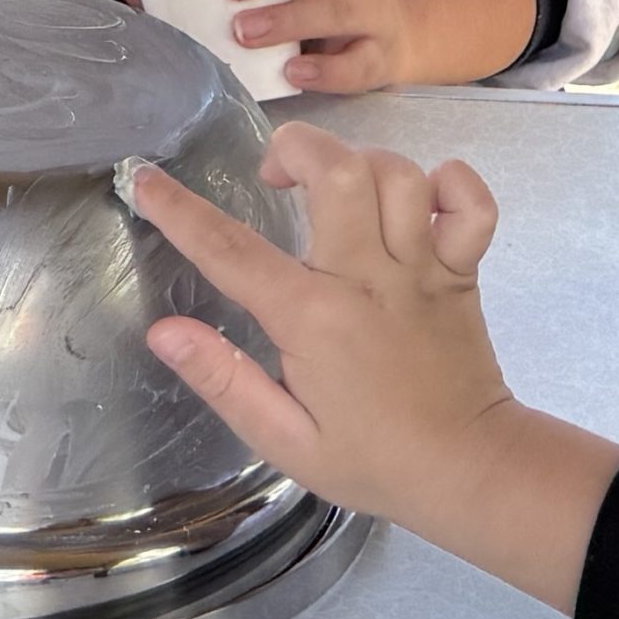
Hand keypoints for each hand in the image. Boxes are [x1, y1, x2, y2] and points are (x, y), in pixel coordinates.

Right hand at [125, 126, 618, 611]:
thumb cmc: (371, 460)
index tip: (146, 180)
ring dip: (361, 163)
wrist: (467, 470)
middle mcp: (369, 279)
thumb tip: (163, 331)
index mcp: (314, 319)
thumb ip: (223, 380)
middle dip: (297, 147)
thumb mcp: (283, 439)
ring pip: (397, 175)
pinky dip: (452, 183)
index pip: (231, 250)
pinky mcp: (464, 271)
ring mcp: (423, 269)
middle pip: (337, 170)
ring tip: (337, 190)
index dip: (179, 210)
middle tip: (275, 174)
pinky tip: (423, 197)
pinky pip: (472, 202)